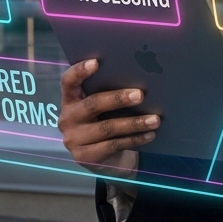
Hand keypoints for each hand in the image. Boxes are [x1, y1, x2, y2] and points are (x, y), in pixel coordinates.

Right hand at [58, 59, 158, 179]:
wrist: (103, 159)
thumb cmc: (105, 121)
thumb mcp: (102, 107)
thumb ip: (108, 92)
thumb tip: (140, 76)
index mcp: (70, 99)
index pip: (68, 81)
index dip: (80, 71)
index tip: (96, 62)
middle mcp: (67, 118)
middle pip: (93, 104)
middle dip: (118, 98)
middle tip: (140, 95)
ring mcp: (74, 139)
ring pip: (107, 128)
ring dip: (134, 123)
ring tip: (155, 119)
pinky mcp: (85, 157)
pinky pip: (114, 145)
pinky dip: (135, 139)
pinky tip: (150, 134)